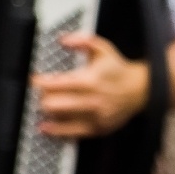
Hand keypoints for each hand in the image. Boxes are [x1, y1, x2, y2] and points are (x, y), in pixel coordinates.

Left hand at [33, 33, 148, 137]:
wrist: (141, 90)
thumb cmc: (117, 69)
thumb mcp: (102, 48)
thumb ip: (81, 41)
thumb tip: (63, 40)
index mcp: (89, 80)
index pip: (55, 84)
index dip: (39, 82)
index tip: (33, 80)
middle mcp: (91, 100)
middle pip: (53, 104)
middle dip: (41, 97)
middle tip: (38, 93)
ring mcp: (95, 117)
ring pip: (60, 119)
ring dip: (47, 112)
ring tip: (42, 106)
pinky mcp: (98, 129)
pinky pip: (72, 134)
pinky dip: (56, 131)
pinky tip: (45, 127)